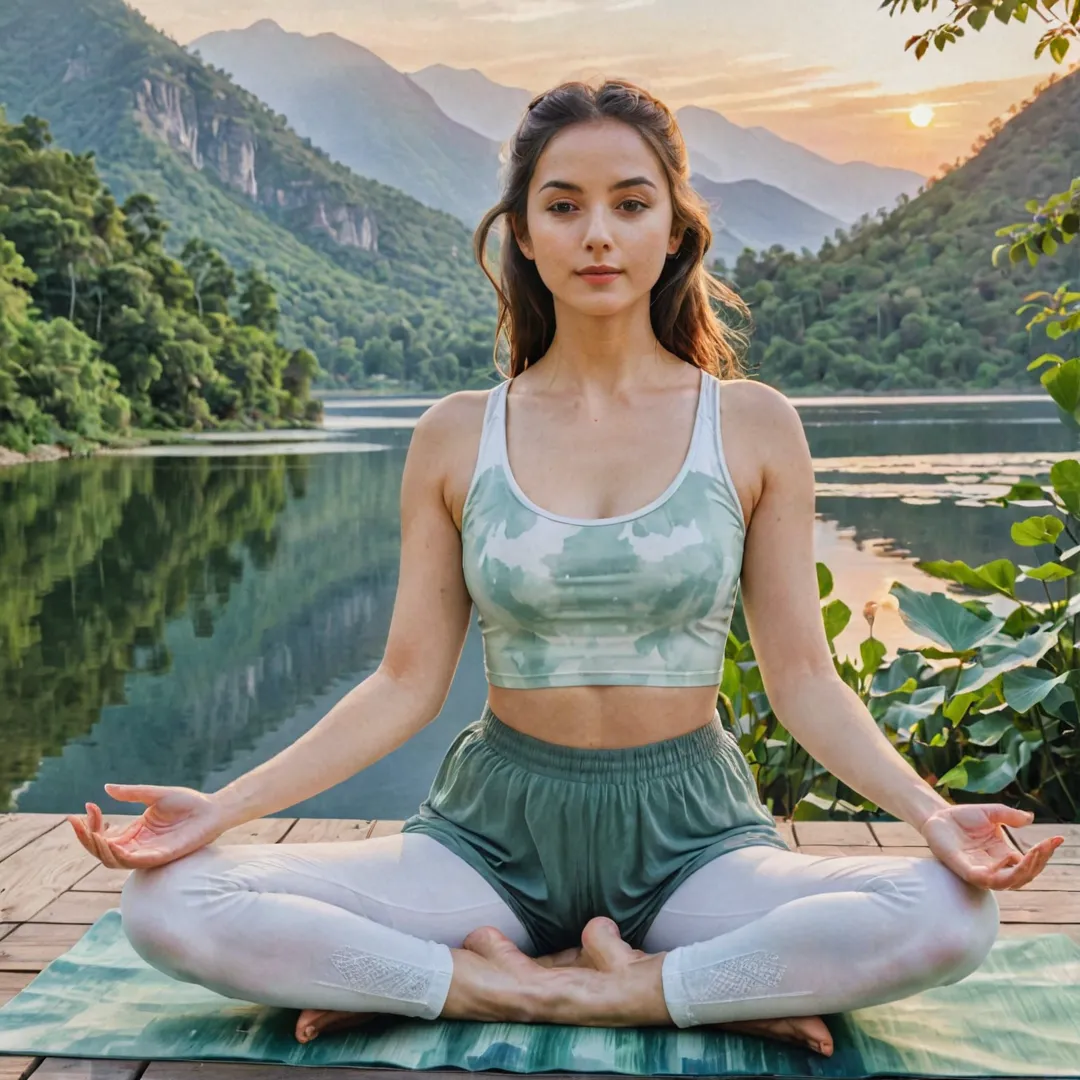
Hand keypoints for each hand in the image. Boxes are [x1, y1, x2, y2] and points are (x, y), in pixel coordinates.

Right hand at [66, 784, 230, 869]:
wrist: (213, 809)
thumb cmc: (188, 802)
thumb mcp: (155, 795)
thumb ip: (131, 793)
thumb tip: (106, 788)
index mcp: (136, 832)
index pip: (104, 836)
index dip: (91, 825)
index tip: (87, 806)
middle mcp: (138, 845)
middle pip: (103, 851)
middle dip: (86, 838)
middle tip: (77, 821)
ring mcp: (148, 853)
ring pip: (114, 860)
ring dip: (99, 848)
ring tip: (91, 832)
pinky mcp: (161, 857)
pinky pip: (135, 862)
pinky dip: (120, 855)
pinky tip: (110, 842)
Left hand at [918, 803, 1063, 889]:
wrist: (936, 815)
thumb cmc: (962, 817)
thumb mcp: (991, 813)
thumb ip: (1009, 816)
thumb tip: (1030, 818)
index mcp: (1003, 856)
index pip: (1029, 864)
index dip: (1044, 854)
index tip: (1057, 839)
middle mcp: (994, 867)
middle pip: (1023, 877)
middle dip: (1038, 864)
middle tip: (1045, 846)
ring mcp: (980, 870)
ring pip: (1008, 883)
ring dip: (1024, 871)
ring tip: (1034, 853)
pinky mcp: (964, 870)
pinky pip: (985, 879)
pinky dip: (998, 873)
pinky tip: (1008, 857)